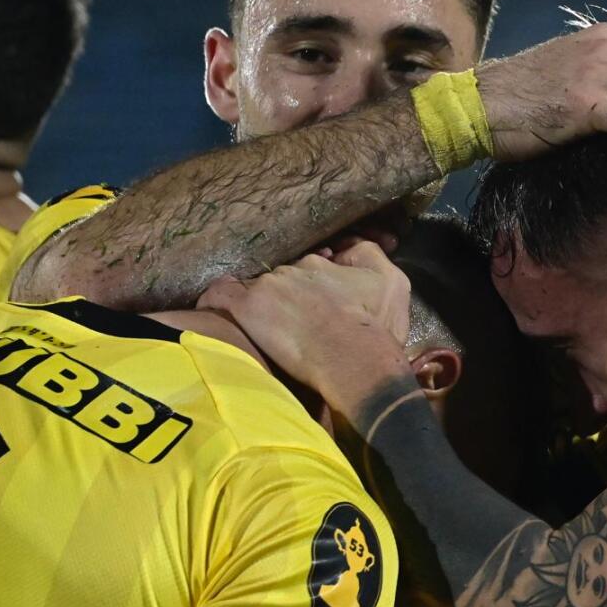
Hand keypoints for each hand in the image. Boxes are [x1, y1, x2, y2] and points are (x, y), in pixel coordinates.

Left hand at [197, 241, 413, 420]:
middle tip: (293, 321)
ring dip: (260, 304)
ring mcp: (270, 285)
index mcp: (324, 262)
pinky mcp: (249, 307)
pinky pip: (220, 296)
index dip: (311, 284)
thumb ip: (371, 256)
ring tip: (265, 327)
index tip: (314, 304)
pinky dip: (216, 300)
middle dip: (285, 295)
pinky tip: (214, 311)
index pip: (309, 266)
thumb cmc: (376, 328)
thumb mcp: (393, 283)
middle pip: (282, 278)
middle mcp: (295, 267)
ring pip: (257, 289)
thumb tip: (351, 247)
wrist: (355, 359)